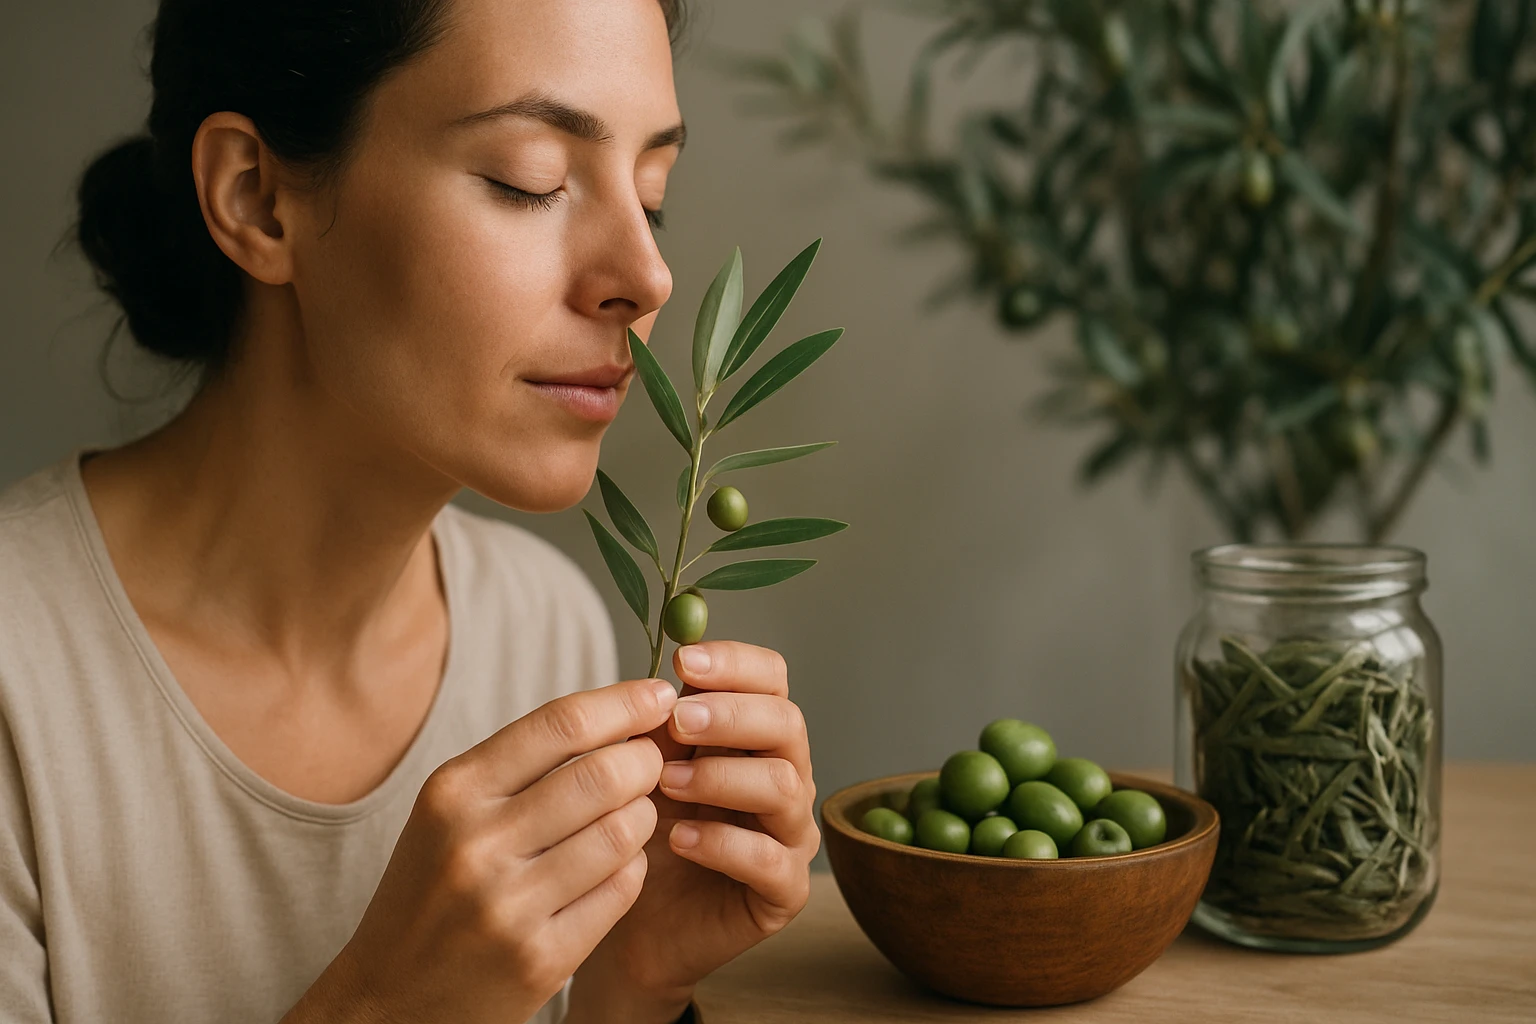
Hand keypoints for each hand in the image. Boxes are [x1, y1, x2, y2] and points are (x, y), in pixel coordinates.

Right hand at [280, 678, 678, 1023]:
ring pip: (623, 832)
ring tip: (632, 816)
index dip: (624, 702)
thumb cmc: (433, 887)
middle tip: (653, 763)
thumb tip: (623, 710)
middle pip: (602, 774)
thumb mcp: (452, 812)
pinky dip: (633, 868)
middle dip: (646, 760)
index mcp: (452, 793)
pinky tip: (616, 866)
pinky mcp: (540, 959)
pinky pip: (622, 889)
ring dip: (644, 816)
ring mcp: (508, 907)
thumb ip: (524, 763)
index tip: (660, 694)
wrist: (390, 997)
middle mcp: (476, 845)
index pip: (560, 723)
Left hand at [566, 642, 818, 1022]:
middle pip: (787, 723)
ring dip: (722, 776)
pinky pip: (771, 859)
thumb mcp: (641, 766)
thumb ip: (657, 724)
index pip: (771, 679)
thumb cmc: (637, 831)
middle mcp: (784, 776)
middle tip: (678, 721)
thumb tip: (657, 679)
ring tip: (667, 784)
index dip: (735, 663)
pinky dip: (724, 843)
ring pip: (786, 785)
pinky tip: (679, 839)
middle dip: (732, 715)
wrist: (627, 922)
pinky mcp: (784, 891)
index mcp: (754, 734)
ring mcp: (790, 834)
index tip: (684, 662)